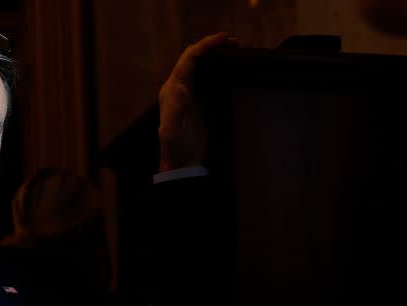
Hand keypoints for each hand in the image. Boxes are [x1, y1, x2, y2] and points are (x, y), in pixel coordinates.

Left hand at [158, 32, 237, 171]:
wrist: (181, 165)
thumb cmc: (176, 150)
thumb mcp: (172, 132)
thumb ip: (175, 109)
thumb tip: (181, 85)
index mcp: (171, 91)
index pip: (188, 60)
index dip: (204, 45)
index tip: (224, 38)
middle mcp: (177, 89)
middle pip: (193, 58)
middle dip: (211, 45)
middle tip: (234, 42)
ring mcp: (187, 94)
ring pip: (199, 65)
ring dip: (214, 54)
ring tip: (235, 48)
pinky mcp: (197, 102)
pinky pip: (205, 77)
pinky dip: (216, 67)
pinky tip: (230, 66)